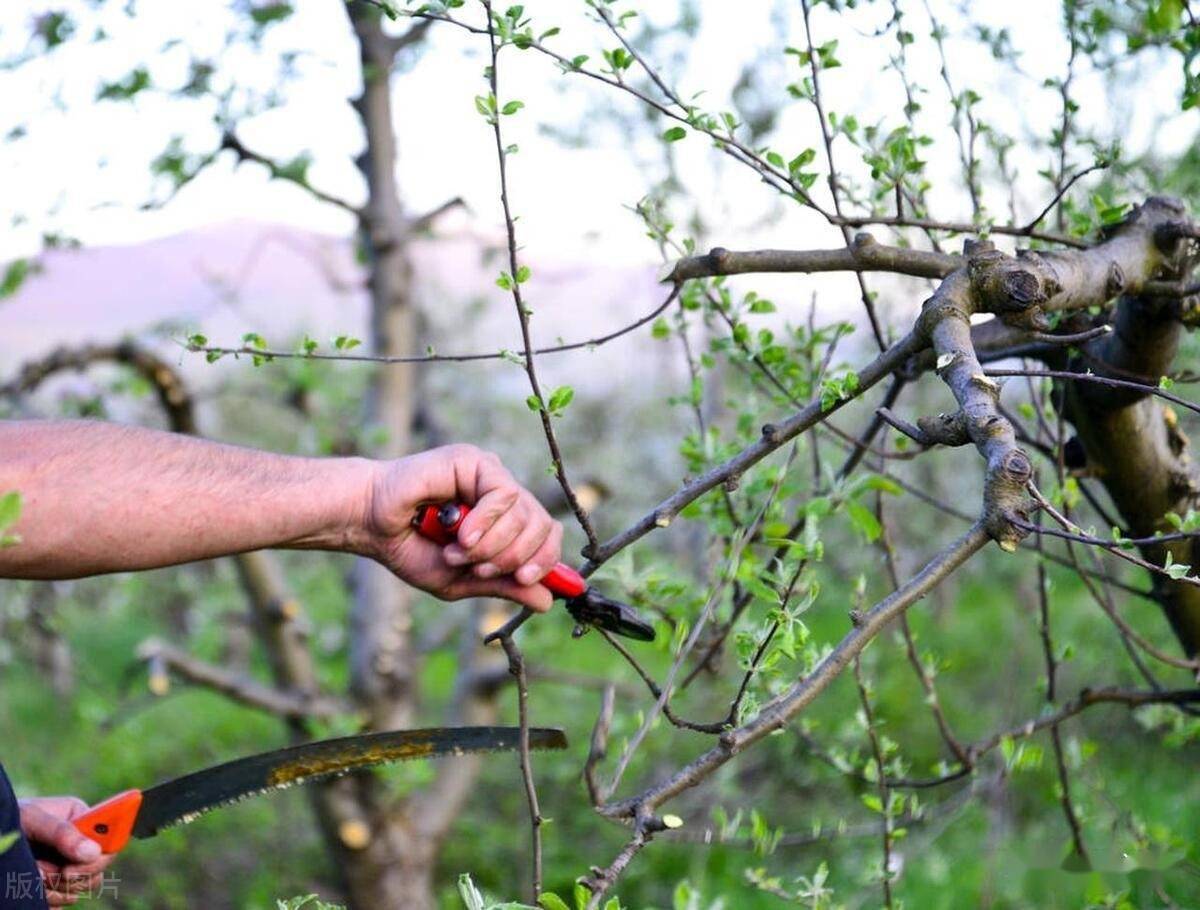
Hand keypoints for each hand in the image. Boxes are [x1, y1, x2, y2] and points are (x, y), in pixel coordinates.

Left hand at [19, 797, 116, 906]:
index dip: (98, 857)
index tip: (69, 868)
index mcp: (82, 820)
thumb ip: (63, 832)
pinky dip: (48, 900)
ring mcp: (69, 866)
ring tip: (30, 874)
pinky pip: (64, 902)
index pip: (111, 839)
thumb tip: (92, 852)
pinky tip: (29, 887)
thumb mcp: (33, 818)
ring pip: (79, 889)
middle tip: (43, 873)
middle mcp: (81, 843)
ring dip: (53, 888)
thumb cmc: (9, 819)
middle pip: (97, 870)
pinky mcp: (57, 886)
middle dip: (68, 876)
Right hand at [364, 444, 563, 611]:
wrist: (371, 525)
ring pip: (524, 513)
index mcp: (503, 520)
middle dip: (514, 558)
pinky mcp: (476, 461)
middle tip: (480, 570)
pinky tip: (461, 535)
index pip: (546, 535)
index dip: (546, 560)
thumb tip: (547, 601)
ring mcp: (490, 475)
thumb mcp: (462, 580)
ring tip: (458, 553)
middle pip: (542, 525)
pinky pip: (504, 494)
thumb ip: (504, 586)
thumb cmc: (411, 549)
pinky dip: (486, 522)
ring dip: (493, 546)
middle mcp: (501, 494)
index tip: (526, 579)